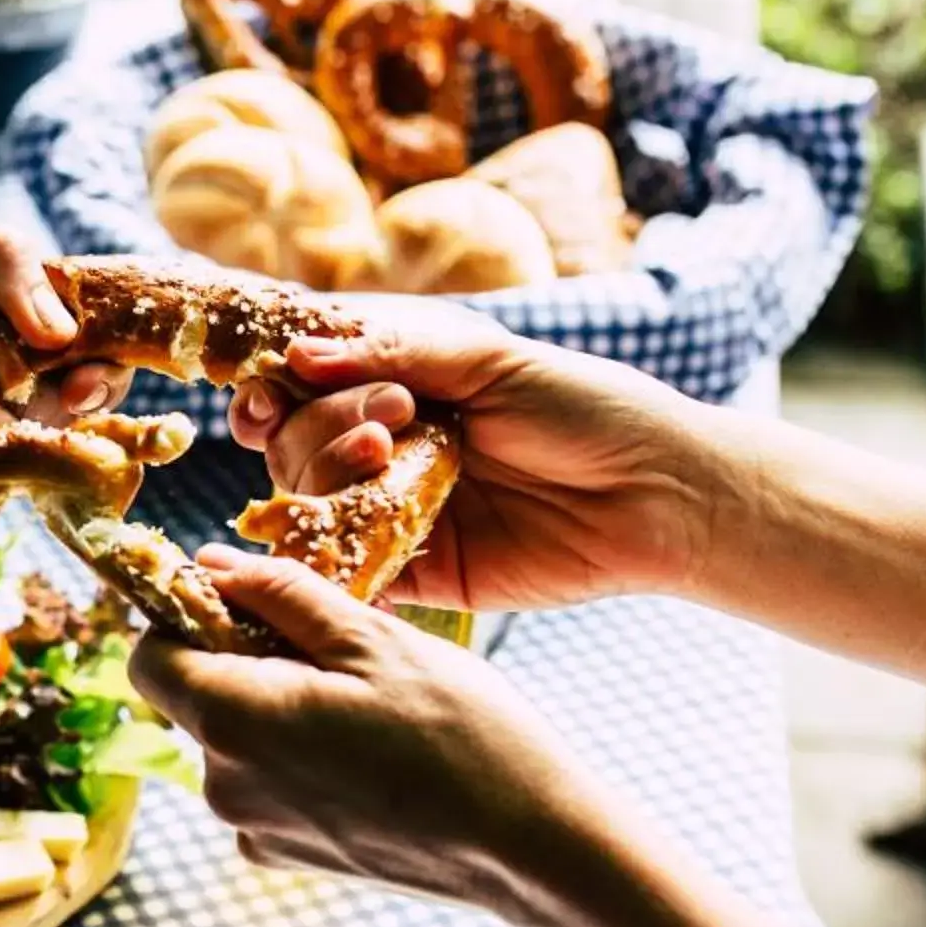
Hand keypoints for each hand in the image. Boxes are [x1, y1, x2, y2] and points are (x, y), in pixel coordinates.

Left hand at [128, 547, 644, 926]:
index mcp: (232, 722)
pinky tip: (370, 754)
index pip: (148, 657)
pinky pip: (266, 786)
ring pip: (234, 740)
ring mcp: (253, 831)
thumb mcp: (374, 639)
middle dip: (242, 660)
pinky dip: (298, 759)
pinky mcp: (286, 858)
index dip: (186, 619)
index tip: (247, 602)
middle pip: (193, 698)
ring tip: (366, 704)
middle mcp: (224, 787)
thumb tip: (208, 564)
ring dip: (277, 708)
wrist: (529, 850)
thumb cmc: (462, 734)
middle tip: (335, 648)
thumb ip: (280, 595)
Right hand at [224, 298, 732, 610]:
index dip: (272, 388)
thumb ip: (395, 354)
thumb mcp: (490, 362)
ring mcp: (396, 510)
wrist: (657, 494)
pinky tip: (345, 535)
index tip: (268, 391)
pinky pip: (349, 571)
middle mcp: (388, 448)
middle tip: (389, 419)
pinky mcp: (418, 573)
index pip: (304, 385)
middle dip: (320, 425)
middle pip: (294, 443)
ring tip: (386, 457)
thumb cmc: (587, 409)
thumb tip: (298, 352)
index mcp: (402, 386)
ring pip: (309, 502)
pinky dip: (332, 557)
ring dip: (327, 474)